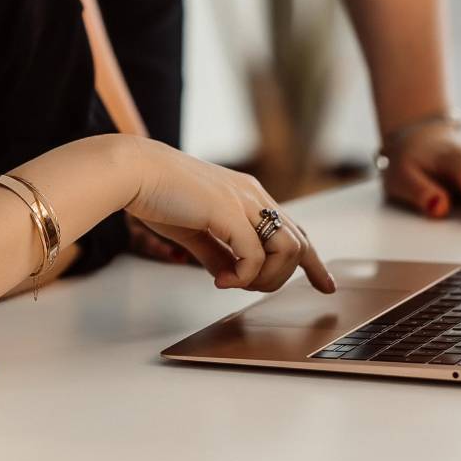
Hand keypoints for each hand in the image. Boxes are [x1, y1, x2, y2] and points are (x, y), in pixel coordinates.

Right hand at [124, 139, 335, 294]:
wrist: (134, 171)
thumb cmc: (159, 196)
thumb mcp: (196, 231)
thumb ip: (217, 253)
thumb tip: (230, 277)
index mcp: (248, 195)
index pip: (294, 230)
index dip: (313, 262)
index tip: (326, 285)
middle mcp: (253, 195)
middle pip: (299, 243)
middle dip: (292, 276)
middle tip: (259, 289)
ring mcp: (244, 201)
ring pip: (288, 250)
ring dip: (266, 278)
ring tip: (234, 282)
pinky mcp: (228, 210)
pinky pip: (254, 257)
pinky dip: (242, 277)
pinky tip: (220, 280)